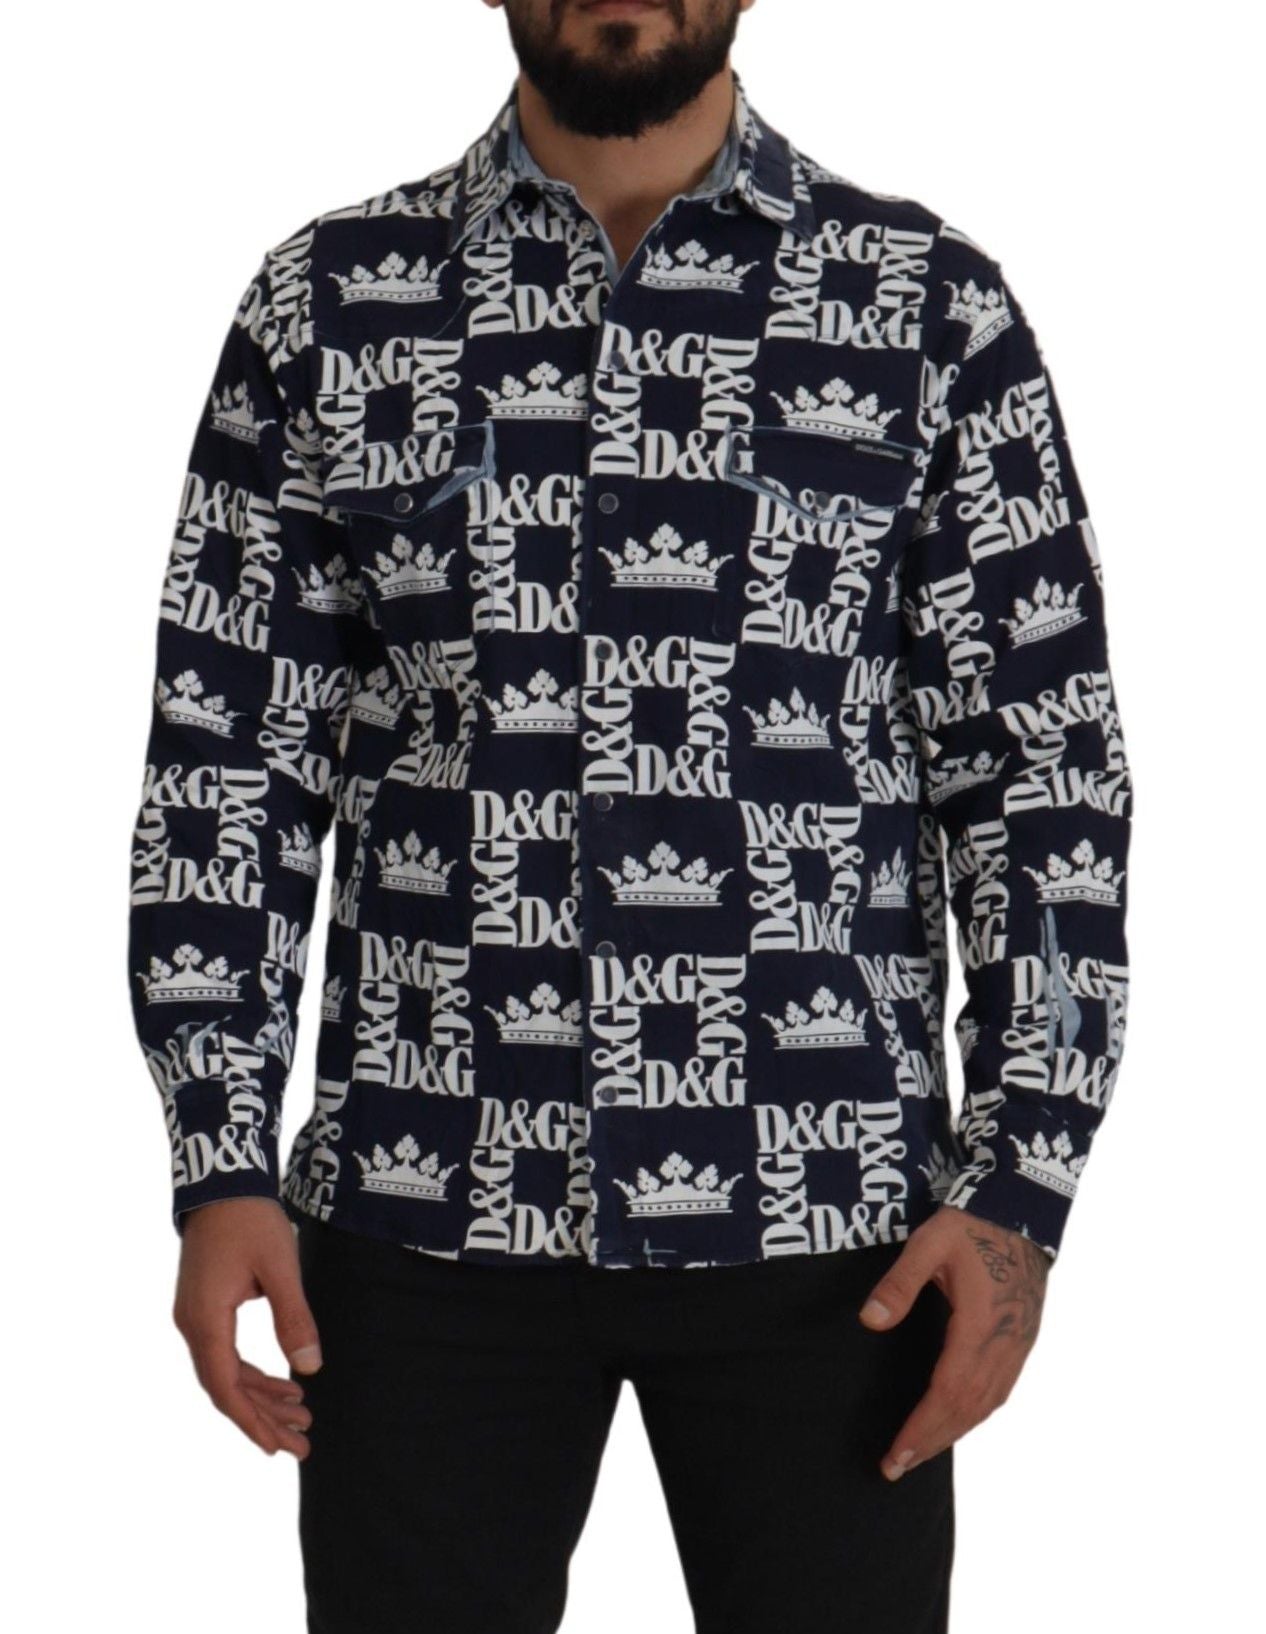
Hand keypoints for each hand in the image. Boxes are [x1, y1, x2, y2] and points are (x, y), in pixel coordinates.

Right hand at [172, 1197, 321, 1459]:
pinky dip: (255, 1374)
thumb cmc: (251, 1220)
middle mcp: (193, 1325)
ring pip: (227, 1373)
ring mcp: (196, 1318)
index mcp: (206, 1320)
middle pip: (226, 1387)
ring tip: (303, 1418)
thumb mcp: (281, 1267)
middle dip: (264, 1418)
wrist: (223, 1184)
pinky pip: (227, 1354)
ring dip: (262, 1397)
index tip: (276, 1448)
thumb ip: (295, 1317)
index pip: (224, 1386)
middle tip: (303, 1443)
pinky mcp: (205, 1309)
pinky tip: (284, 1384)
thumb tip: (310, 1369)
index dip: (251, 1420)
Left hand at [858, 1205, 1049, 1479]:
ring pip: (987, 1405)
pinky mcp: (1023, 1340)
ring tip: (920, 1453)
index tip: (895, 1455)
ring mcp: (1018, 1345)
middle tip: (896, 1468)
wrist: (1024, 1209)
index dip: (921, 1429)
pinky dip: (975, 1414)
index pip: (948, 1392)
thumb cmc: (973, 1223)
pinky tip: (957, 1421)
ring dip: (952, 1433)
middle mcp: (1004, 1344)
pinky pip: (1000, 1391)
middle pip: (967, 1409)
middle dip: (930, 1442)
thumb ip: (900, 1283)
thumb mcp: (929, 1243)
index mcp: (980, 1325)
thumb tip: (869, 1321)